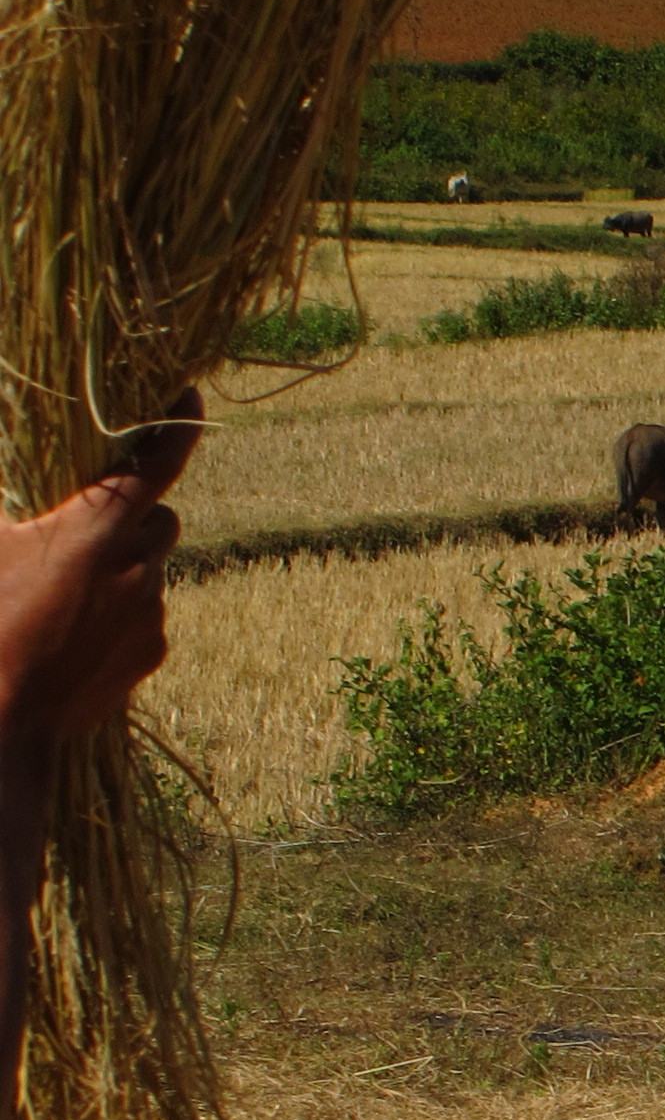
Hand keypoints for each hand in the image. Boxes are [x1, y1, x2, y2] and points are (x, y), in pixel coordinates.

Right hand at [0, 397, 194, 769]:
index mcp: (96, 530)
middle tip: (90, 528)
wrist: (4, 720)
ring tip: (67, 591)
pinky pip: (147, 616)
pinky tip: (75, 631)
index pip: (154, 465)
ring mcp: (150, 611)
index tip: (190, 399)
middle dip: (137, 516)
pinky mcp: (152, 651)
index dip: (177, 427)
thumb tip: (15, 512)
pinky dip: (122, 611)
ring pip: (152, 571)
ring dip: (123, 568)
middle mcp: (137, 566)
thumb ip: (10, 518)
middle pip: (162, 520)